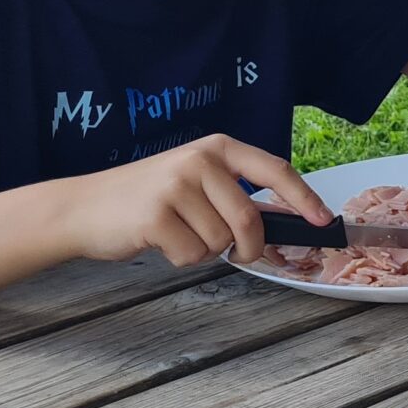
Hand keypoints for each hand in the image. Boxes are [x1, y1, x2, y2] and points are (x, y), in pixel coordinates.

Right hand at [56, 133, 330, 267]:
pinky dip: (182, 259)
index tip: (322, 219)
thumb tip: (287, 221)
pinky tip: (160, 241)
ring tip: (178, 234)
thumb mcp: (195, 182)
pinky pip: (192, 254)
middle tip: (237, 254)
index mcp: (217, 148)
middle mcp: (199, 160)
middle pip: (249, 218)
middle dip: (248, 246)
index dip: (303, 197)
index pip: (274, 169)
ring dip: (205, 251)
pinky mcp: (155, 215)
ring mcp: (176, 186)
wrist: (85, 207)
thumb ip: (235, 194)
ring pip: (220, 240)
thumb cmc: (147, 198)